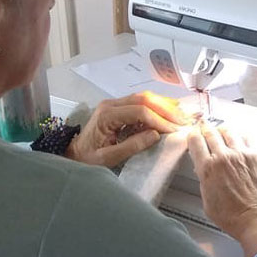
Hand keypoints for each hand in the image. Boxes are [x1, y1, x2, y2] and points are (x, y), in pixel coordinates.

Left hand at [66, 92, 190, 167]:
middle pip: (144, 98)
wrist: (74, 155)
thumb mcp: (108, 158)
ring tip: (180, 116)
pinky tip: (168, 113)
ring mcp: (114, 104)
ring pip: (144, 97)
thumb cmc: (87, 158)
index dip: (159, 120)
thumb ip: (132, 146)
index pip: (140, 111)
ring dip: (163, 106)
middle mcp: (110, 105)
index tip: (173, 130)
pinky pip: (140, 102)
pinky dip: (156, 107)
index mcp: (107, 115)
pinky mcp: (118, 108)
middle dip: (166, 109)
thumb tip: (154, 135)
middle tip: (182, 120)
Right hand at [187, 126, 256, 256]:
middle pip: (211, 132)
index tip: (194, 136)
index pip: (195, 141)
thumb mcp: (208, 202)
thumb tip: (205, 172)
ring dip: (223, 131)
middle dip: (206, 129)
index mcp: (208, 168)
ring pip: (229, 132)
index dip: (193, 136)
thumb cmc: (234, 217)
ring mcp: (242, 154)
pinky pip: (246, 139)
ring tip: (222, 133)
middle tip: (205, 128)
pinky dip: (240, 138)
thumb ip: (205, 181)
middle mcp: (224, 157)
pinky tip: (239, 141)